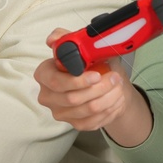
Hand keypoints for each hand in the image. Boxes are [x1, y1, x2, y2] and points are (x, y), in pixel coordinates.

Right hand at [34, 28, 150, 141]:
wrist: (102, 83)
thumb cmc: (89, 63)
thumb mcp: (81, 46)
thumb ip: (66, 38)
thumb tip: (53, 38)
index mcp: (44, 74)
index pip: (55, 82)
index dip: (77, 81)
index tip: (97, 75)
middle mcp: (47, 95)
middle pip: (72, 98)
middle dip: (99, 88)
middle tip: (115, 78)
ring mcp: (60, 112)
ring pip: (87, 110)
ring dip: (108, 98)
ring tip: (119, 86)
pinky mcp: (73, 124)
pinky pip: (93, 121)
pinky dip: (109, 109)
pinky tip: (116, 99)